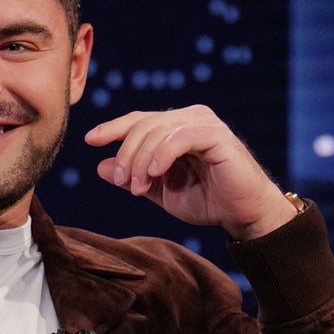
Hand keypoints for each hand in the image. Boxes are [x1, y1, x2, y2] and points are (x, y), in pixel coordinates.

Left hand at [84, 104, 297, 240]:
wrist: (244, 215)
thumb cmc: (208, 201)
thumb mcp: (162, 192)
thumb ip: (133, 178)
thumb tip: (100, 166)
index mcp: (176, 127)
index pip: (139, 120)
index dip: (113, 128)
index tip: (90, 140)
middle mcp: (190, 118)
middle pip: (143, 125)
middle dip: (126, 153)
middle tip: (121, 181)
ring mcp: (204, 124)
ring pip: (157, 130)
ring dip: (140, 159)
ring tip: (137, 187)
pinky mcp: (217, 135)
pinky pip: (181, 137)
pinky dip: (162, 154)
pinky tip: (153, 174)